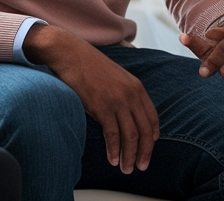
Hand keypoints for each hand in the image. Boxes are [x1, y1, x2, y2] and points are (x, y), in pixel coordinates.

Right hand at [23, 24, 159, 173]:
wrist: (70, 54)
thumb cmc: (89, 65)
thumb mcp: (115, 77)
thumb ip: (125, 93)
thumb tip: (126, 113)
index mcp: (136, 87)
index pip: (152, 117)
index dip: (152, 136)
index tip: (149, 148)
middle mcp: (131, 95)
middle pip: (145, 130)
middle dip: (144, 152)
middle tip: (141, 166)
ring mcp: (118, 101)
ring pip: (131, 136)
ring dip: (129, 156)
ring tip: (126, 168)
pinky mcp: (102, 107)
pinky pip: (113, 135)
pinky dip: (114, 150)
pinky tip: (113, 159)